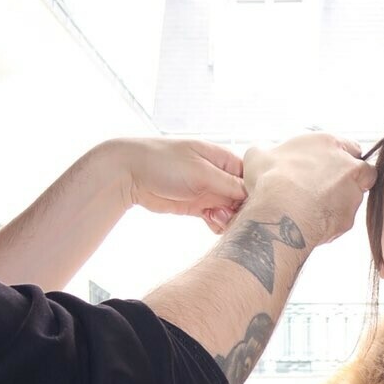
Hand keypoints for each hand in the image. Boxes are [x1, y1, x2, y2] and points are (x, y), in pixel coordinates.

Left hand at [115, 138, 247, 235]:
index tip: (249, 206)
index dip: (254, 194)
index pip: (250, 179)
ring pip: (231, 211)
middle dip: (239, 210)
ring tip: (215, 218)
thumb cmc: (163, 162)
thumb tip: (253, 196)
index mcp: (223, 159)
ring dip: (228, 219)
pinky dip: (217, 224)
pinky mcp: (197, 206)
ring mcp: (208, 191)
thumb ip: (229, 185)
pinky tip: (211, 223)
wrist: (129, 172)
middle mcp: (218, 175)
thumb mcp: (201, 172)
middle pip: (243, 198)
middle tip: (229, 215)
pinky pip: (216, 218)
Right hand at [242, 132, 375, 248]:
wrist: (281, 214)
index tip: (328, 167)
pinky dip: (331, 222)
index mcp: (330, 143)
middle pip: (361, 173)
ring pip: (354, 198)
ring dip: (339, 202)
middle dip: (348, 180)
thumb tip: (264, 155)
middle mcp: (349, 166)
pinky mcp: (349, 220)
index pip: (351, 147)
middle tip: (325, 188)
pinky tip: (311, 222)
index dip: (340, 158)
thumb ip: (269, 151)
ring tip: (313, 208)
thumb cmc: (271, 180)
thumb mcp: (259, 155)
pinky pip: (343, 221)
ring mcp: (353, 195)